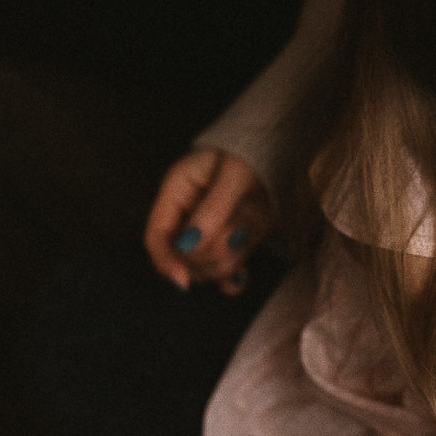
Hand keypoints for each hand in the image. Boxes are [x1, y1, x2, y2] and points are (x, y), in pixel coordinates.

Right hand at [143, 148, 273, 293]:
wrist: (278, 154)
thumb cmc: (250, 156)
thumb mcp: (233, 176)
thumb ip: (213, 209)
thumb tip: (189, 247)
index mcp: (176, 193)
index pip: (157, 235)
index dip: (165, 260)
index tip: (181, 280)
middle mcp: (187, 217)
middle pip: (180, 259)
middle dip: (206, 256)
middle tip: (233, 234)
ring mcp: (209, 234)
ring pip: (203, 269)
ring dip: (224, 262)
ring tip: (243, 234)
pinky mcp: (230, 244)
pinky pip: (223, 274)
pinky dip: (232, 280)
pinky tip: (243, 275)